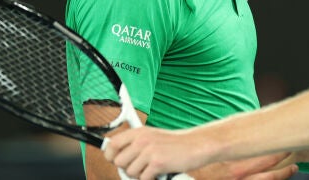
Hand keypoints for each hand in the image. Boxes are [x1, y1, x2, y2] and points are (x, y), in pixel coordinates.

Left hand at [104, 126, 298, 179]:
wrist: (198, 145)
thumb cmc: (177, 144)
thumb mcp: (154, 138)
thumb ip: (137, 145)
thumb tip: (118, 159)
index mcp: (139, 132)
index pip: (111, 145)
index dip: (111, 156)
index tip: (115, 160)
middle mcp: (141, 140)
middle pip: (119, 163)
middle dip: (129, 168)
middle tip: (142, 167)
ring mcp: (149, 151)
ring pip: (130, 173)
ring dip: (141, 175)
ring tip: (154, 167)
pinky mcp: (157, 163)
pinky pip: (144, 179)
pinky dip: (152, 179)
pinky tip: (161, 171)